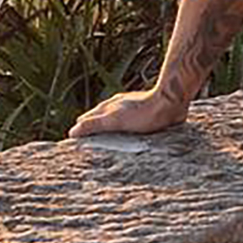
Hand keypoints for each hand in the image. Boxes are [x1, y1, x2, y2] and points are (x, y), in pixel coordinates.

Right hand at [67, 87, 188, 137]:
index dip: (81, 129)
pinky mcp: (145, 113)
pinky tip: (128, 134)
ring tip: (105, 138)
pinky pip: (130, 122)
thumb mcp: (114, 121)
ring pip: (115, 117)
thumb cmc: (143, 113)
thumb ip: (94, 125)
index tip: (74, 139)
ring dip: (108, 127)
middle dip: (92, 127)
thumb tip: (72, 131)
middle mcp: (118, 105)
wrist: (170, 102)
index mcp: (109, 107)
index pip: (88, 119)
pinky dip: (124, 128)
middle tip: (85, 139)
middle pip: (100, 117)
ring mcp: (132, 108)